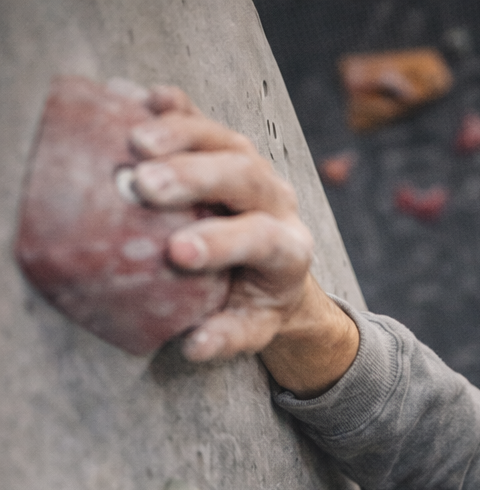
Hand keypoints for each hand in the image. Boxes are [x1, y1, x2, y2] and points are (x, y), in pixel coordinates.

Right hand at [129, 87, 358, 390]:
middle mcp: (278, 199)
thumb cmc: (255, 302)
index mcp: (290, 249)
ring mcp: (254, 164)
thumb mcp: (251, 328)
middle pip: (244, 175)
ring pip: (224, 138)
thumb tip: (193, 346)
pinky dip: (174, 107)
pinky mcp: (226, 144)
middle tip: (145, 186)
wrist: (272, 270)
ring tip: (133, 143)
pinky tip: (140, 99)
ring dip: (179, 135)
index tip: (177, 252)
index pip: (262, 238)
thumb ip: (227, 336)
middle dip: (194, 178)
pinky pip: (203, 117)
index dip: (222, 242)